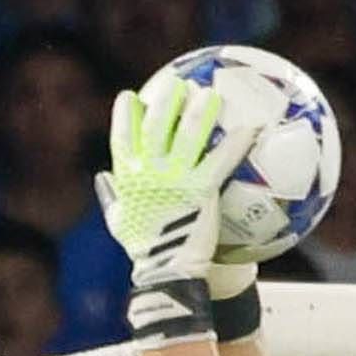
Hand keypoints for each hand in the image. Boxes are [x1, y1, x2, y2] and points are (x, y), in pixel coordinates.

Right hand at [95, 70, 252, 288]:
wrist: (168, 272)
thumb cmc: (145, 251)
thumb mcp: (120, 222)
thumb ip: (111, 197)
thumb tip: (102, 177)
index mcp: (128, 177)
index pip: (122, 137)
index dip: (124, 116)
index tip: (129, 97)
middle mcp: (150, 172)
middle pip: (155, 126)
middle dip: (165, 101)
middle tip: (177, 84)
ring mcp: (175, 178)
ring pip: (187, 135)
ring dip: (199, 112)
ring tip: (210, 94)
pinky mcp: (201, 189)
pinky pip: (221, 160)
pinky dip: (237, 142)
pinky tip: (252, 127)